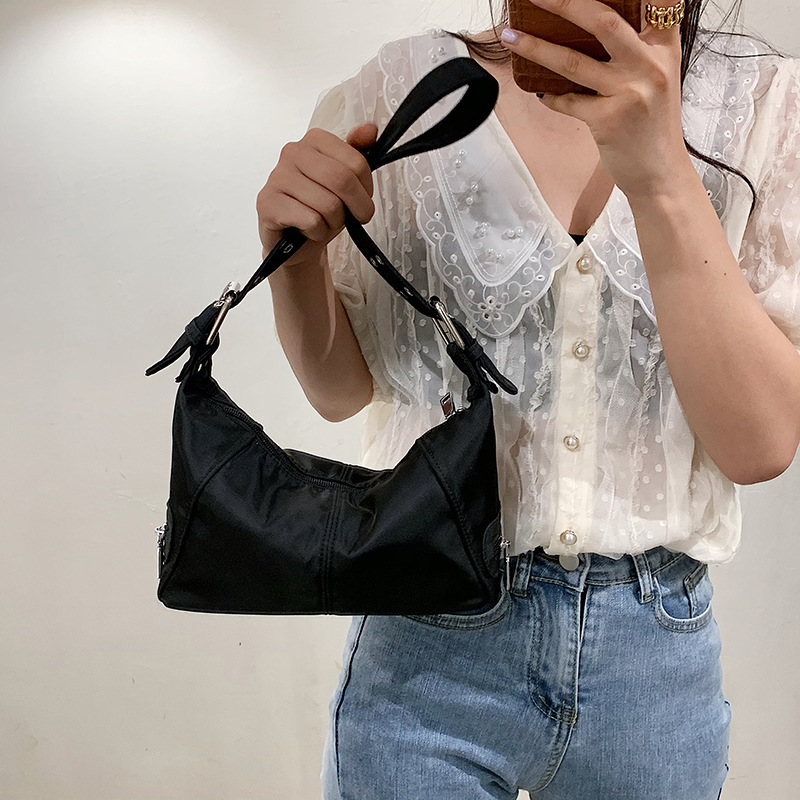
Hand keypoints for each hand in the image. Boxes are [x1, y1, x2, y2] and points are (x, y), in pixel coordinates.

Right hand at [257, 123, 377, 266]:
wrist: (292, 241)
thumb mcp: (344, 182)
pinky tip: (307, 229)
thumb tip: (370, 129)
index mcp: (314, 140)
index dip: (367, 189)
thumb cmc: (318, 208)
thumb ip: (357, 155)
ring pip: (328, 205)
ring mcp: (277, 177)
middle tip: (356, 218)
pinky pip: (311, 221)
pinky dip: (317, 232)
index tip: (364, 200)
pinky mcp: (268, 203)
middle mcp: (293, 152)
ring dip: (334, 223)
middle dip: (357, 207)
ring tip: (324, 222)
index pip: (356, 162)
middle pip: (342, 180)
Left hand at [500, 0, 691, 200]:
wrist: (660, 173)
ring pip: (572, 61)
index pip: (660, 2)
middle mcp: (649, 65)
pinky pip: (567, 102)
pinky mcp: (607, 120)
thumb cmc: (653, 126)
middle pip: (602, 21)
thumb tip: (589, 28)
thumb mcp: (657, 78)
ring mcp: (627, 93)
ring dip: (535, 47)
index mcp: (663, 48)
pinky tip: (540, 93)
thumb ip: (636, 50)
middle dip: (564, 3)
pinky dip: (550, 97)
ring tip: (511, 37)